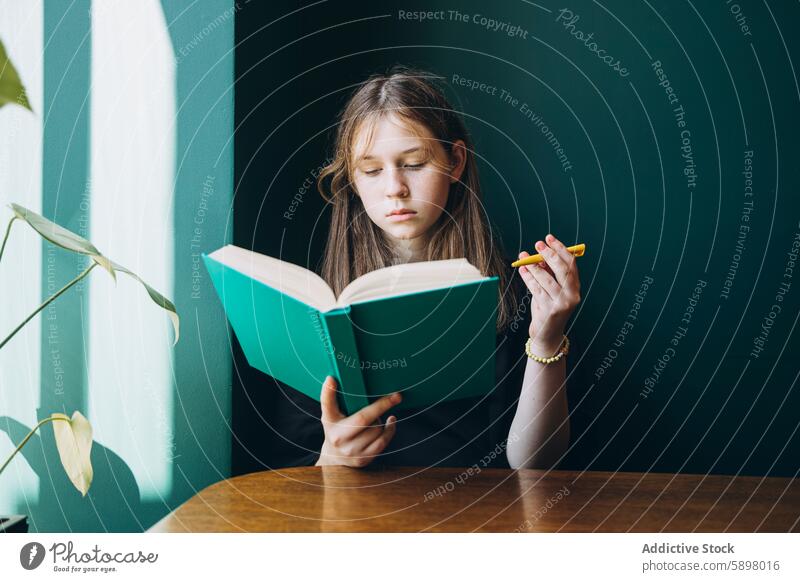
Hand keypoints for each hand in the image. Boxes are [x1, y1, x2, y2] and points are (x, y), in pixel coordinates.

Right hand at [315, 376, 401, 467]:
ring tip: (375, 418)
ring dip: (380, 421)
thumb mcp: (331, 415)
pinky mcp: (363, 458)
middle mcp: (338, 437)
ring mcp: (351, 450)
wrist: (335, 458)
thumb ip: (335, 400)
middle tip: (396, 396)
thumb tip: (335, 378)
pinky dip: (390, 430)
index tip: (331, 379)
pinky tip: (391, 421)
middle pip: (362, 419)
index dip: (328, 392)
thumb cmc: (336, 429)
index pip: (327, 405)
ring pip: (375, 430)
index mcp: (329, 421)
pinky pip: (382, 441)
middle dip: (381, 406)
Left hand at [517, 234, 580, 354]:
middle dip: (550, 254)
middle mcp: (572, 295)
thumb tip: (540, 255)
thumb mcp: (551, 289)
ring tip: (524, 256)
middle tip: (538, 244)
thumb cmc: (548, 307)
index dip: (561, 249)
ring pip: (546, 279)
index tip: (549, 238)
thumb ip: (548, 273)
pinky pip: (536, 289)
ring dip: (534, 265)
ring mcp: (562, 304)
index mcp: (576, 287)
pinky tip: (522, 270)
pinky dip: (528, 278)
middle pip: (562, 270)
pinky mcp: (549, 310)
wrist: (547, 334)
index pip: (571, 264)